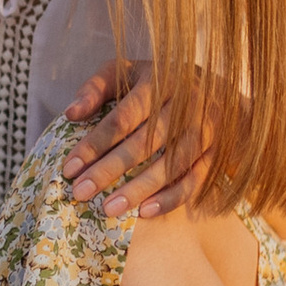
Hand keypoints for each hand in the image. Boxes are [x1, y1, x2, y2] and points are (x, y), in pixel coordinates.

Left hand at [64, 69, 212, 221]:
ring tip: (108, 209)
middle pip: (144, 143)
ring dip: (138, 190)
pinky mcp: (216, 152)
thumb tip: (71, 114)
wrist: (216, 89)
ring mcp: (206, 129)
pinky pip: (194, 180)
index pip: (123, 117)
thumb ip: (95, 88)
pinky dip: (170, 198)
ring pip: (170, 165)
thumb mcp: (124, 73)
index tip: (69, 168)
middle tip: (81, 193)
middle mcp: (186, 104)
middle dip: (109, 170)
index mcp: (159, 81)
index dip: (95, 144)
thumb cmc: (155, 83)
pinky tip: (144, 212)